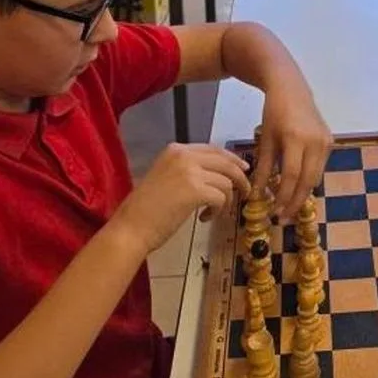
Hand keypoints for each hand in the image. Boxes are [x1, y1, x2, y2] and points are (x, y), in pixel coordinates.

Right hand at [112, 143, 250, 253]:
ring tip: (212, 212)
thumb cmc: (146, 209)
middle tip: (246, 191)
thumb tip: (217, 174)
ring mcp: (190, 172)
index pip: (213, 149)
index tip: (243, 169)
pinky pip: (221, 197)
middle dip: (240, 177)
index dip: (231, 159)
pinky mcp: (195, 191)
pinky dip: (219, 210)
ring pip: (226, 181)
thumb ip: (188, 170)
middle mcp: (184, 155)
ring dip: (225, 199)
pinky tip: (205, 218)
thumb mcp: (166, 177)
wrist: (131, 227)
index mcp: (176, 150)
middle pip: (225, 161)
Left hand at [254, 76, 331, 220]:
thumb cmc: (274, 112)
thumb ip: (263, 168)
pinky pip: (319, 167)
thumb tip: (257, 195)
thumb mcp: (265, 139)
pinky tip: (296, 186)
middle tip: (284, 218)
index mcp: (296, 138)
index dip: (283, 198)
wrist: (291, 88)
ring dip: (303, 193)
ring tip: (288, 206)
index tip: (275, 213)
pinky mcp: (330, 141)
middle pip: (308, 181)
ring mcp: (326, 141)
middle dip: (296, 202)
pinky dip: (308, 179)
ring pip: (316, 177)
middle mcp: (315, 141)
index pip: (291, 176)